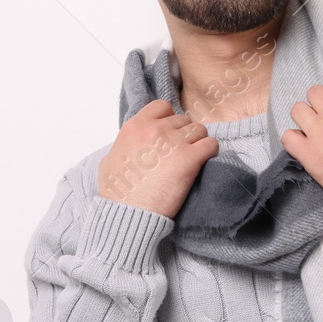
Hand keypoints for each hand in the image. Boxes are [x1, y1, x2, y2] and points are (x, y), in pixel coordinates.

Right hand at [97, 99, 219, 218]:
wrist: (128, 214)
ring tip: (191, 161)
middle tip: (180, 154)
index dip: (169, 120)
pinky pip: (211, 145)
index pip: (163, 106)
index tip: (169, 135)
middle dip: (184, 135)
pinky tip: (202, 164)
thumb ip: (126, 144)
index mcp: (135, 126)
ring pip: (200, 130)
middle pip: (183, 120)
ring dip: (198, 143)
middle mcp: (155, 129)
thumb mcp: (111, 159)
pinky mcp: (189, 159)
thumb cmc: (117, 192)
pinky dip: (210, 153)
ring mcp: (173, 142)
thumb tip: (133, 143)